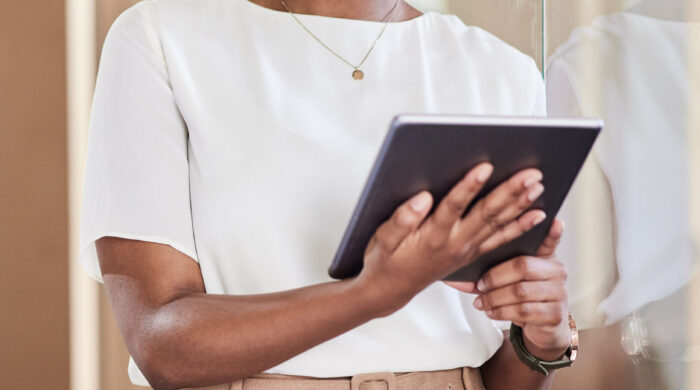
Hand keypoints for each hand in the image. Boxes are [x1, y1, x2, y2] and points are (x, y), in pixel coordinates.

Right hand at [355, 163, 547, 315]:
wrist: (390, 290)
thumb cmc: (385, 260)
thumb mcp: (383, 239)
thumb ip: (401, 219)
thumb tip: (422, 197)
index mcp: (432, 236)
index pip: (453, 207)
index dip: (469, 186)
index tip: (485, 167)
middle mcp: (454, 243)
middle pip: (486, 213)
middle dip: (509, 192)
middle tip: (530, 174)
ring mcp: (466, 249)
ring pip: (498, 224)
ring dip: (520, 204)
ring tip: (538, 186)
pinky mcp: (472, 253)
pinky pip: (501, 239)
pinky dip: (520, 227)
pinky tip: (538, 215)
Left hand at [447, 219, 570, 359]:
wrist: (541, 328)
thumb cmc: (522, 297)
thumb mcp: (508, 280)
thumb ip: (486, 273)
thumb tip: (455, 277)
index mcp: (545, 256)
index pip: (549, 240)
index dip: (552, 232)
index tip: (553, 220)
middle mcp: (556, 271)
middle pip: (522, 266)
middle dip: (494, 277)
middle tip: (479, 285)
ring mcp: (559, 292)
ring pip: (520, 291)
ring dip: (494, 298)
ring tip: (481, 302)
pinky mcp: (555, 314)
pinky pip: (524, 310)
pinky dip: (501, 311)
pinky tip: (492, 311)